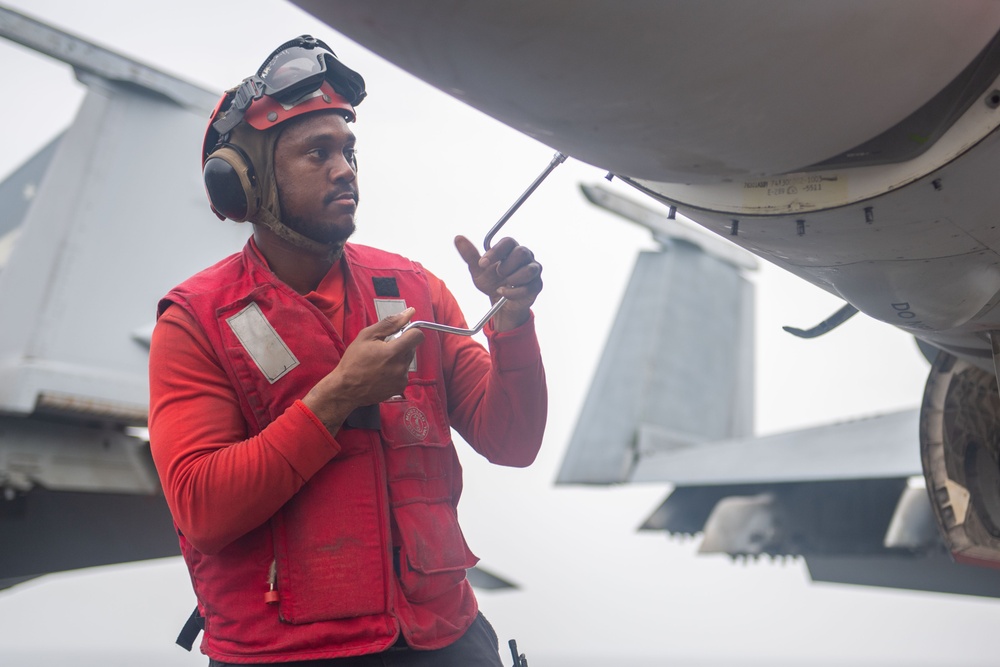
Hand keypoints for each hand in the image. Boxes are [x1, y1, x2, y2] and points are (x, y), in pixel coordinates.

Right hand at [302, 308, 423, 429]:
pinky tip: (382, 372)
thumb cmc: (353, 361)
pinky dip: (396, 370)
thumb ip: (390, 323)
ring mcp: (402, 378)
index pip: (417, 336)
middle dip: (401, 345)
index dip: (410, 331)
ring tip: (380, 362)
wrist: (346, 389)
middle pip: (412, 348)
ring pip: (408, 360)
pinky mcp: (400, 387)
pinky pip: (403, 372)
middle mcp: (401, 366)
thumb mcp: (367, 336)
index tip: (399, 333)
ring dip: (398, 357)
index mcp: (394, 352)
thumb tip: (410, 312)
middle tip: (383, 348)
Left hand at [455, 235, 542, 331]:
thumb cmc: (491, 282)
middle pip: (522, 252)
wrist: (499, 303)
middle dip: (506, 266)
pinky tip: (503, 293)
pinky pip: (529, 287)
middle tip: (498, 274)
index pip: (508, 242)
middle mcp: (525, 256)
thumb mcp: (478, 270)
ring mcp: (533, 270)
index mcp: (511, 249)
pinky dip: (513, 293)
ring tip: (503, 283)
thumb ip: (469, 254)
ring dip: (512, 279)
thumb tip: (458, 238)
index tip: (482, 263)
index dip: (495, 252)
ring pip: (529, 270)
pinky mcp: (537, 285)